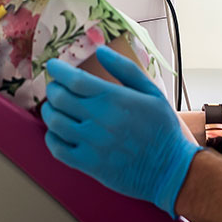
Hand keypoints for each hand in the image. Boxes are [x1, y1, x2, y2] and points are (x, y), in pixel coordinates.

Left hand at [42, 46, 201, 216]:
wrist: (172, 171)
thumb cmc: (163, 129)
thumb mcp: (151, 91)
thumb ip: (124, 68)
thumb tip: (100, 50)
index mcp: (113, 99)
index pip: (74, 79)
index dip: (58, 70)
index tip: (52, 65)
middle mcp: (98, 120)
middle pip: (60, 98)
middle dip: (53, 87)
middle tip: (55, 85)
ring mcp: (91, 144)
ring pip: (55, 122)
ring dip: (49, 110)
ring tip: (53, 106)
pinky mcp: (89, 165)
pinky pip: (58, 149)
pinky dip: (51, 136)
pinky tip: (56, 131)